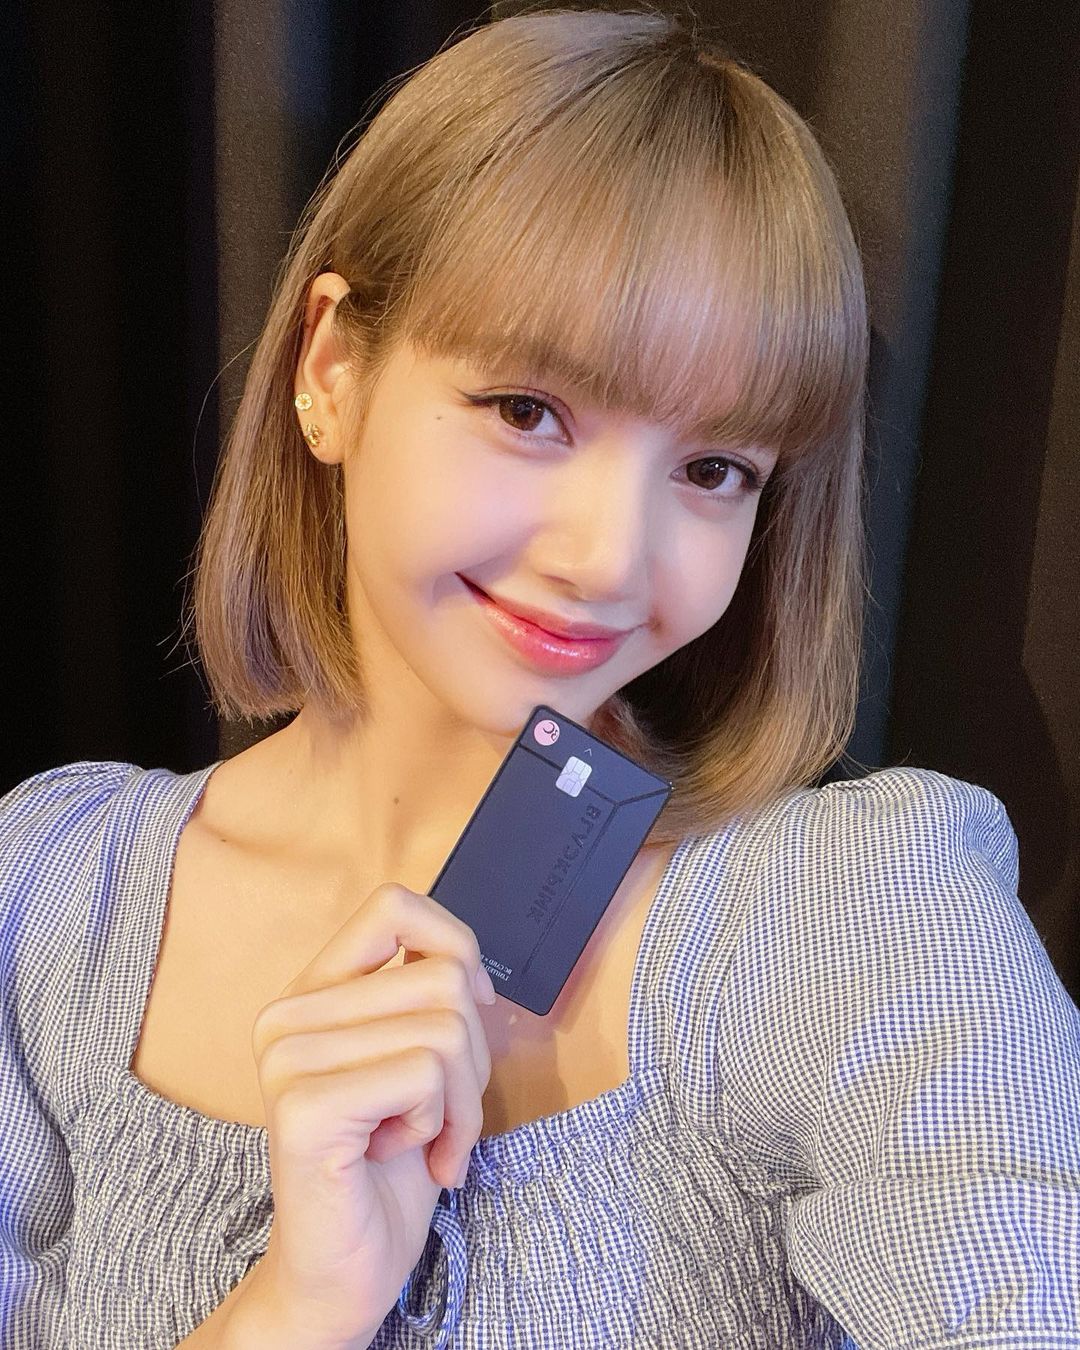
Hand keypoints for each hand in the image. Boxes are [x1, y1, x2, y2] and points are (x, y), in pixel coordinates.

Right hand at [239, 882, 496, 1347]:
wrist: (342, 1271)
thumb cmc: (388, 1166)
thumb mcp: (415, 1059)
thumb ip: (424, 996)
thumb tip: (467, 962)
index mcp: (311, 991)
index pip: (395, 906)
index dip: (454, 945)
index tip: (469, 1008)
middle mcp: (287, 1015)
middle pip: (442, 977)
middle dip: (473, 1056)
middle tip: (444, 1114)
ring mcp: (288, 1058)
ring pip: (445, 1027)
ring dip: (462, 1099)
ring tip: (427, 1140)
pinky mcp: (304, 1106)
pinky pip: (425, 1073)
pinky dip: (442, 1123)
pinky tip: (406, 1155)